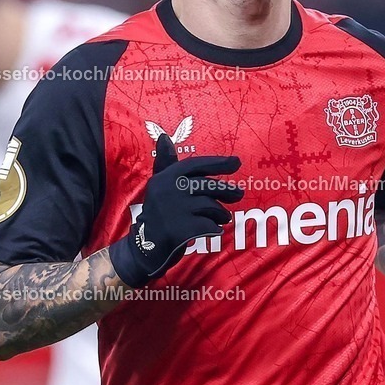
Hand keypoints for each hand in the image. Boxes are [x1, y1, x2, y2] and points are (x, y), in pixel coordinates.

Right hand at [109, 133, 243, 287]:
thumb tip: (164, 137)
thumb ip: (166, 163)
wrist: (145, 247)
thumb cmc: (158, 214)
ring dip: (220, 213)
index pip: (197, 165)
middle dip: (227, 191)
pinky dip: (214, 228)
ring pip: (211, 206)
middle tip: (239, 194)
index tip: (237, 162)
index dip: (218, 163)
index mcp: (166, 177)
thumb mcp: (158, 186)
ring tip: (221, 218)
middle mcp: (169, 190)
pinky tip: (212, 231)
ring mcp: (175, 210)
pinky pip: (209, 225)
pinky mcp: (181, 229)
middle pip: (208, 186)